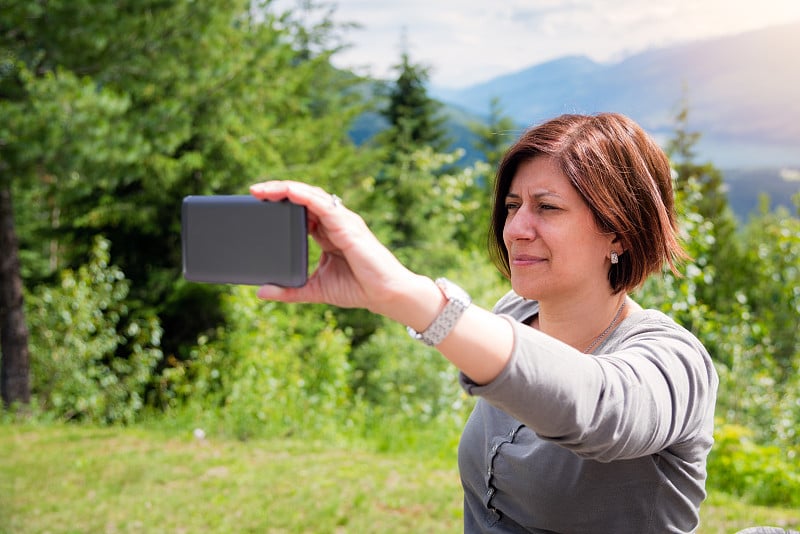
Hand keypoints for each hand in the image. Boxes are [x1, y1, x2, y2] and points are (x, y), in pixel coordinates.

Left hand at [249, 180, 420, 315]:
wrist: (384, 294)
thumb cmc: (357, 288)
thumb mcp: (315, 289)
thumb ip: (289, 290)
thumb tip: (261, 292)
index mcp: (326, 233)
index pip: (300, 210)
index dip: (279, 204)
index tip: (256, 205)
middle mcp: (333, 222)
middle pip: (303, 197)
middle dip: (278, 192)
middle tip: (253, 192)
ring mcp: (341, 220)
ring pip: (310, 195)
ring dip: (286, 189)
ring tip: (262, 190)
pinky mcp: (347, 224)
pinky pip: (322, 204)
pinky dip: (303, 195)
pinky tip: (287, 192)